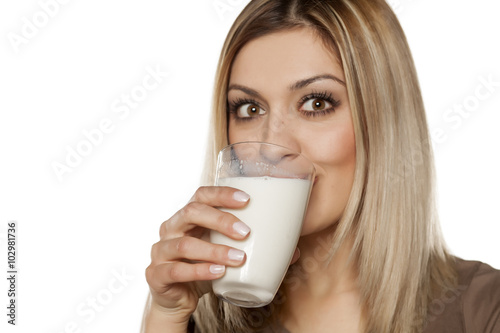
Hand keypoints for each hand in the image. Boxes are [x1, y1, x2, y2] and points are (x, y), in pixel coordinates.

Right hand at [145, 186, 251, 324]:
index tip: (246, 199)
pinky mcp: (156, 274)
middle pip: (191, 212)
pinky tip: (219, 273)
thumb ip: (251, 247)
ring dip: (215, 250)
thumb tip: (292, 251)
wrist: (176, 298)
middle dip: (220, 219)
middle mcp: (170, 228)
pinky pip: (177, 270)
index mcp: (187, 217)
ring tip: (238, 258)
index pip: (201, 195)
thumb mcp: (224, 252)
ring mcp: (160, 251)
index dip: (222, 194)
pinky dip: (200, 271)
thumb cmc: (203, 267)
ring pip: (184, 244)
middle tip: (245, 232)